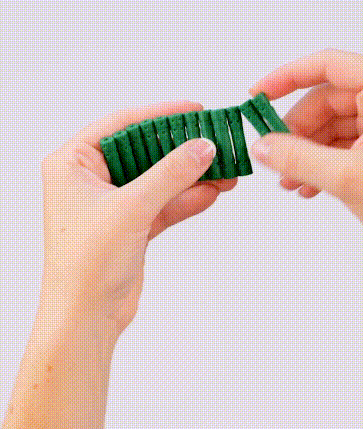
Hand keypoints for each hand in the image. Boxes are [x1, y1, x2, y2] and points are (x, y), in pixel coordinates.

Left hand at [41, 101, 236, 333]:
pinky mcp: (132, 223)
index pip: (122, 125)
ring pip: (159, 178)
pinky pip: (164, 203)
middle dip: (182, 150)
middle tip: (214, 140)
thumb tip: (201, 148)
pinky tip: (212, 192)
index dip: (160, 115)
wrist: (87, 317)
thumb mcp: (131, 208)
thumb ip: (170, 174)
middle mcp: (91, 179)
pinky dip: (187, 199)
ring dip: (191, 176)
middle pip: (146, 151)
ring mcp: (114, 202)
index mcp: (73, 164)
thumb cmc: (84, 265)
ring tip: (224, 168)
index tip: (193, 111)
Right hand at [249, 48, 362, 251]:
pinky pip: (340, 143)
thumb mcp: (346, 176)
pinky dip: (320, 161)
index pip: (328, 66)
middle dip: (295, 131)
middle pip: (325, 101)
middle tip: (272, 154)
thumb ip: (296, 157)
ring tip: (288, 179)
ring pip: (329, 125)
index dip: (287, 77)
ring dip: (305, 152)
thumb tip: (261, 146)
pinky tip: (306, 185)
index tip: (258, 95)